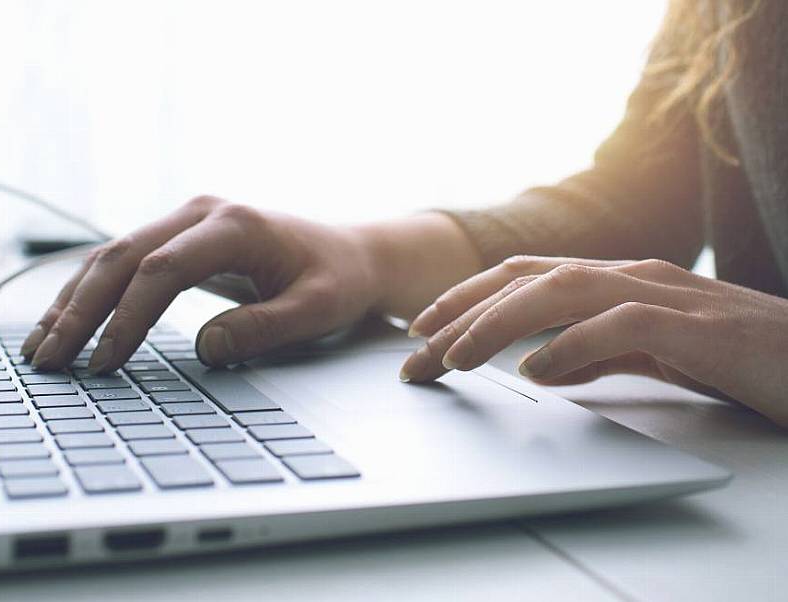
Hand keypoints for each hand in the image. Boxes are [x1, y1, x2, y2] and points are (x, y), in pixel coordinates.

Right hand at [20, 196, 383, 372]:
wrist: (350, 251)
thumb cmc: (337, 280)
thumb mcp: (318, 310)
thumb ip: (264, 328)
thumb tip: (206, 349)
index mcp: (235, 225)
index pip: (164, 270)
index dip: (128, 317)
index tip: (105, 363)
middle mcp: (200, 213)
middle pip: (122, 257)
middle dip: (80, 311)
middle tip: (49, 361)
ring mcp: (184, 220)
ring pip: (110, 257)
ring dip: (72, 303)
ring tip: (39, 349)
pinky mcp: (177, 237)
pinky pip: (122, 263)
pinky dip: (88, 295)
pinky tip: (62, 324)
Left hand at [399, 255, 787, 426]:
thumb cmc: (740, 359)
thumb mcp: (653, 356)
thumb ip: (599, 352)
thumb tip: (541, 365)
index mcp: (620, 281)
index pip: (525, 277)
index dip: (466, 298)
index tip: (421, 331)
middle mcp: (634, 276)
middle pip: (527, 278)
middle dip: (462, 312)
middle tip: (414, 351)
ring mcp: (666, 295)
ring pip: (562, 290)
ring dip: (499, 322)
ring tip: (455, 357)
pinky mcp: (697, 326)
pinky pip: (621, 327)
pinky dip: (571, 347)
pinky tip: (535, 374)